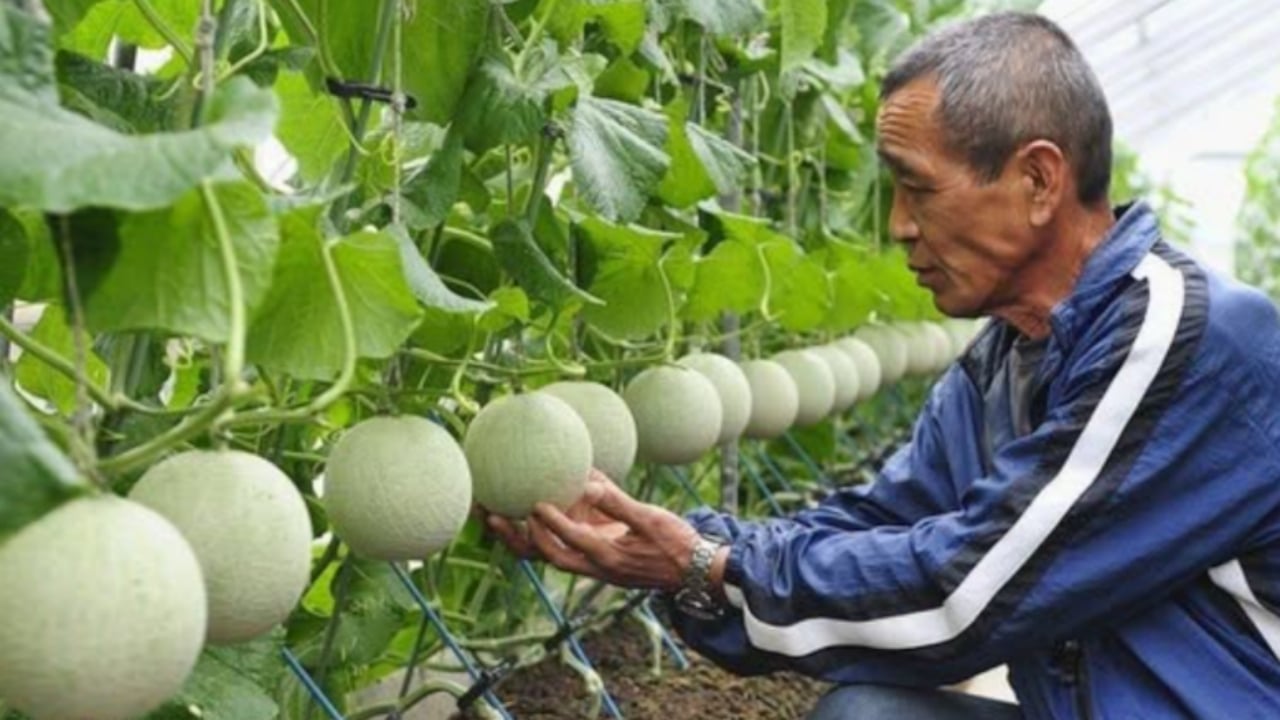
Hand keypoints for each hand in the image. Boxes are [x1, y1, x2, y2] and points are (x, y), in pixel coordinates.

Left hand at [484, 469, 699, 590]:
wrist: (691, 570)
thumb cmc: (674, 543)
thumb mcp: (650, 519)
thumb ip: (618, 502)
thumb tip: (589, 482)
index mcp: (608, 556)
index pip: (572, 540)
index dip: (552, 523)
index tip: (534, 504)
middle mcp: (593, 564)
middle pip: (545, 554)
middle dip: (516, 537)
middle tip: (491, 514)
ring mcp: (592, 564)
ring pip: (548, 554)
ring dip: (520, 538)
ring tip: (493, 517)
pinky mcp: (595, 558)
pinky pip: (563, 545)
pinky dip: (544, 531)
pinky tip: (529, 510)